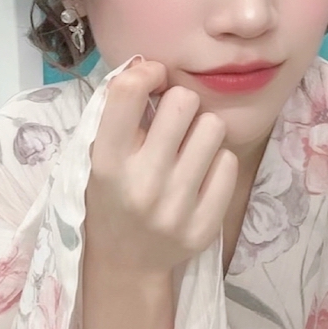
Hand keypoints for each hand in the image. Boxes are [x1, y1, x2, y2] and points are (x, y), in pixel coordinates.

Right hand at [84, 60, 237, 276]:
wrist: (125, 262)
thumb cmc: (112, 195)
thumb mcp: (98, 154)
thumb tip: (151, 65)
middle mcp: (142, 182)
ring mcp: (176, 207)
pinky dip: (217, 162)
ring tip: (187, 148)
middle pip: (184, 102)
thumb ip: (119, 113)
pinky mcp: (204, 225)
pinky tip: (199, 175)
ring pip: (213, 127)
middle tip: (173, 121)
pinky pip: (229, 162)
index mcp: (106, 161)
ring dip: (202, 131)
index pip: (128, 92)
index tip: (153, 81)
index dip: (147, 72)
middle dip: (180, 103)